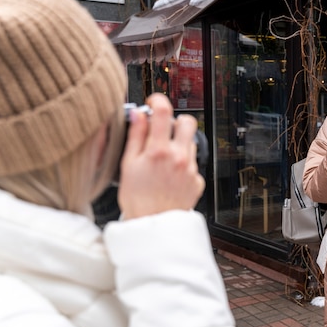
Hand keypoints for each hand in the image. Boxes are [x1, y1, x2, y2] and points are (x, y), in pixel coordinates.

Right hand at [118, 93, 204, 218]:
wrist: (153, 226)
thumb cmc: (137, 200)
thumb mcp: (128, 165)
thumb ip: (136, 136)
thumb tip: (138, 115)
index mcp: (159, 151)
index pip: (163, 110)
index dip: (158, 100)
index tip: (154, 102)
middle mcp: (179, 157)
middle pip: (187, 121)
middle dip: (175, 121)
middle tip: (163, 129)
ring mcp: (191, 169)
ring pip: (190, 143)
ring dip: (179, 144)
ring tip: (163, 159)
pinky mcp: (198, 181)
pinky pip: (193, 164)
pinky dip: (182, 165)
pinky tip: (170, 176)